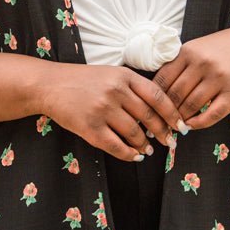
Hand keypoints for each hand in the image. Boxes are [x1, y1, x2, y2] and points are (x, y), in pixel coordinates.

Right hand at [43, 64, 182, 160]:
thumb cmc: (82, 80)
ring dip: (144, 145)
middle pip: (149, 117)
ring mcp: (102, 110)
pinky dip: (128, 154)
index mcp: (124, 76)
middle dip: (163, 132)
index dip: (173, 114)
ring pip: (134, 133)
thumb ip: (133, 87)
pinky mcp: (90, 128)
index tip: (181, 125)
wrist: (49, 85)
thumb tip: (158, 112)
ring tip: (148, 150)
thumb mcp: (110, 74)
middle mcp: (115, 91)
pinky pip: (116, 146)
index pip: (158, 96)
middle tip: (170, 142)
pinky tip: (135, 156)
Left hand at [153, 28, 229, 129]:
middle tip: (158, 124)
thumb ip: (174, 67)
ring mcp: (219, 77)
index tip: (148, 111)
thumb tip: (151, 95)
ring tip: (174, 126)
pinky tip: (191, 126)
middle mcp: (203, 63)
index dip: (152, 99)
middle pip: (175, 95)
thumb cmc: (215, 51)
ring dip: (181, 119)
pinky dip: (199, 123)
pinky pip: (213, 113)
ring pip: (192, 105)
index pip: (162, 80)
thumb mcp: (192, 50)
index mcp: (187, 52)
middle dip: (165, 113)